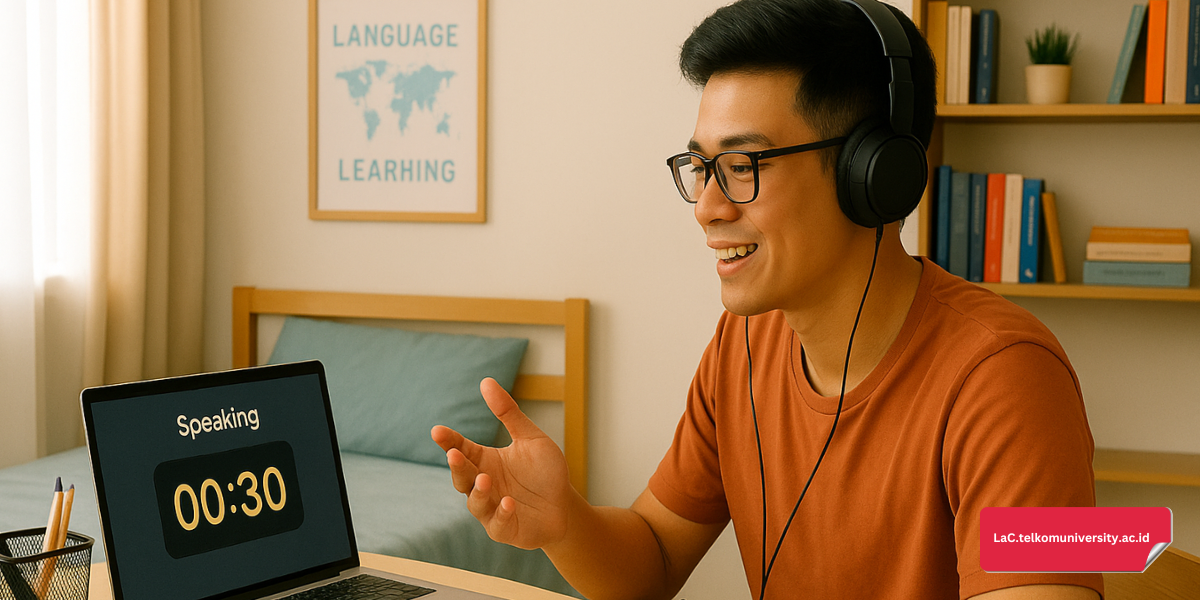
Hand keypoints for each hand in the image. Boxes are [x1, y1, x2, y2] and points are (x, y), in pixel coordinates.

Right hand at [431, 377, 572, 549]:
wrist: (564, 506)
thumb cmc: (544, 472)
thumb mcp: (530, 438)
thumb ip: (509, 412)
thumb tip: (486, 381)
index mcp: (485, 461)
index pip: (461, 449)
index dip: (449, 441)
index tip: (437, 431)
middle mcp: (483, 485)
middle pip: (462, 476)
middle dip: (457, 467)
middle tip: (454, 455)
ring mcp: (491, 509)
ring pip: (475, 502)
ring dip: (479, 492)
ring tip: (486, 479)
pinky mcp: (505, 529)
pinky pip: (497, 524)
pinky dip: (501, 514)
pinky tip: (509, 503)